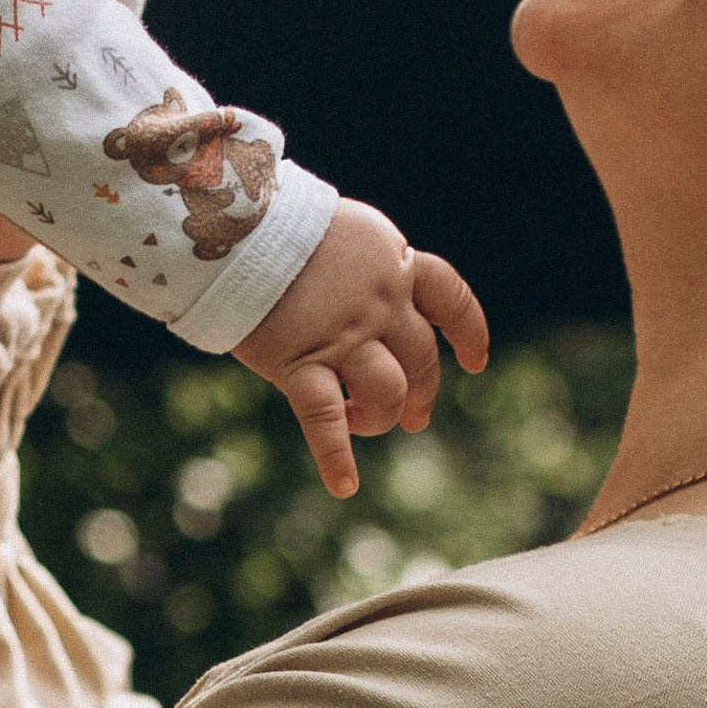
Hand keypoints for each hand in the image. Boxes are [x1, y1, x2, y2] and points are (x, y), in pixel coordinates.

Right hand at [233, 202, 487, 497]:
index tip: (474, 361)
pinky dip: (336, 457)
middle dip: (423, 395)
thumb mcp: (343, 232)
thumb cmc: (276, 222)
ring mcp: (342, 335)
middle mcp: (379, 301)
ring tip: (363, 424)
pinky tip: (344, 485)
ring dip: (381, 418)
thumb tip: (377, 307)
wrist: (232, 221)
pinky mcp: (298, 362)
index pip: (450, 298)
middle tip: (414, 419)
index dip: (468, 332)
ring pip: (387, 394)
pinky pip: (325, 420)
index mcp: (393, 261)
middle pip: (422, 360)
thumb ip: (366, 269)